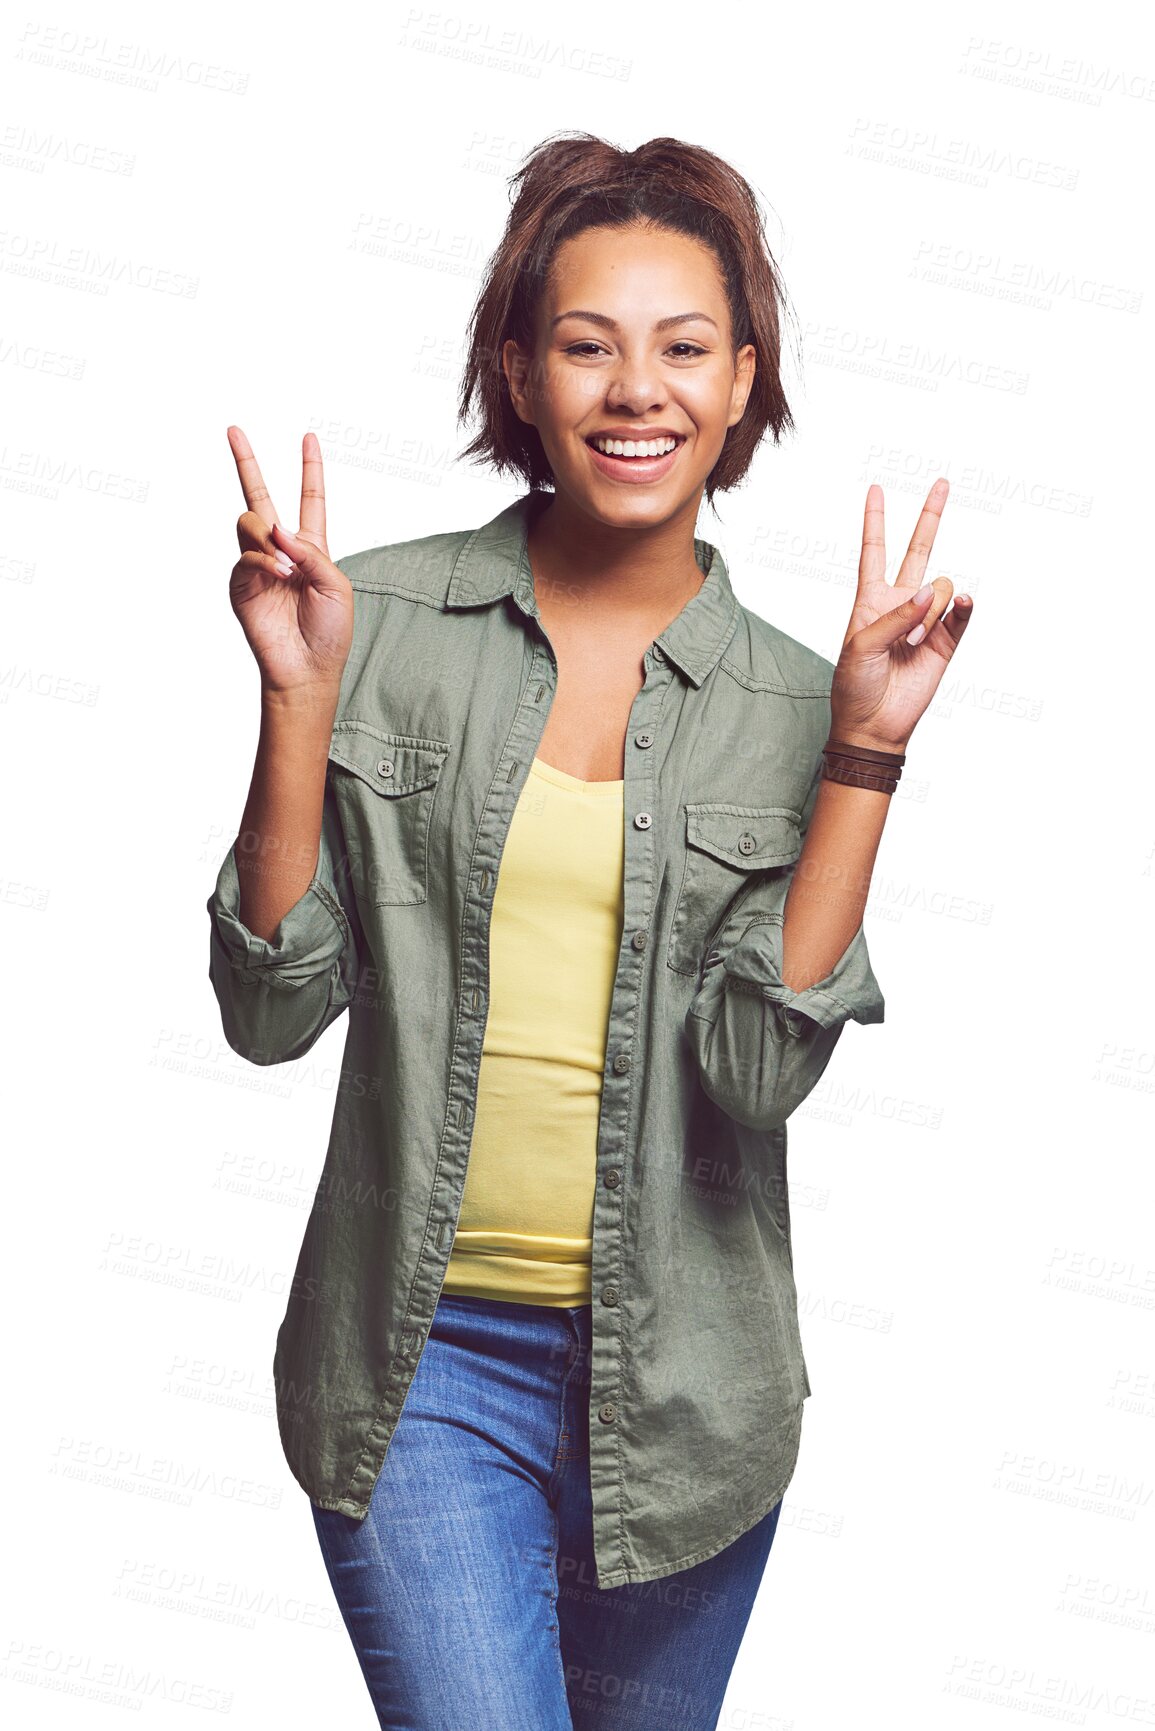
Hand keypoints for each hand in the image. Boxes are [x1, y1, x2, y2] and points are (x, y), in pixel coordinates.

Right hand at [227, 426, 352, 694]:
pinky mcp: (241, 582)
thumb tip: (277, 527)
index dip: (310, 468)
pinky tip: (278, 574)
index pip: (310, 498)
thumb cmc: (329, 631)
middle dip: (246, 462)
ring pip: (249, 521)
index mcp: (312, 546)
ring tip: (285, 564)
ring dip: (267, 535)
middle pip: (261, 496)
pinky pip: (244, 554)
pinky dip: (263, 560)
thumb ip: (311, 551)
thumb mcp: (336, 585)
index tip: (309, 437)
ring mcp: (258, 564)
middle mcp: (282, 549)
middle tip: (233, 430)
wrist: (307, 668)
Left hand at [829, 478, 973, 751]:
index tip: (876, 489)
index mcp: (871, 601)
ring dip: (926, 614)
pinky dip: (962, 606)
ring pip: (939, 589)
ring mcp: (926, 620)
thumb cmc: (855, 686)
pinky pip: (961, 613)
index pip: (874, 552)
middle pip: (918, 551)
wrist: (874, 725)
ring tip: (909, 644)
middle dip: (930, 517)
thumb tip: (929, 593)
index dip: (875, 522)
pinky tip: (962, 603)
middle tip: (942, 483)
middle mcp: (901, 603)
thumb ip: (893, 616)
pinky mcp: (947, 641)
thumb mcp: (860, 647)